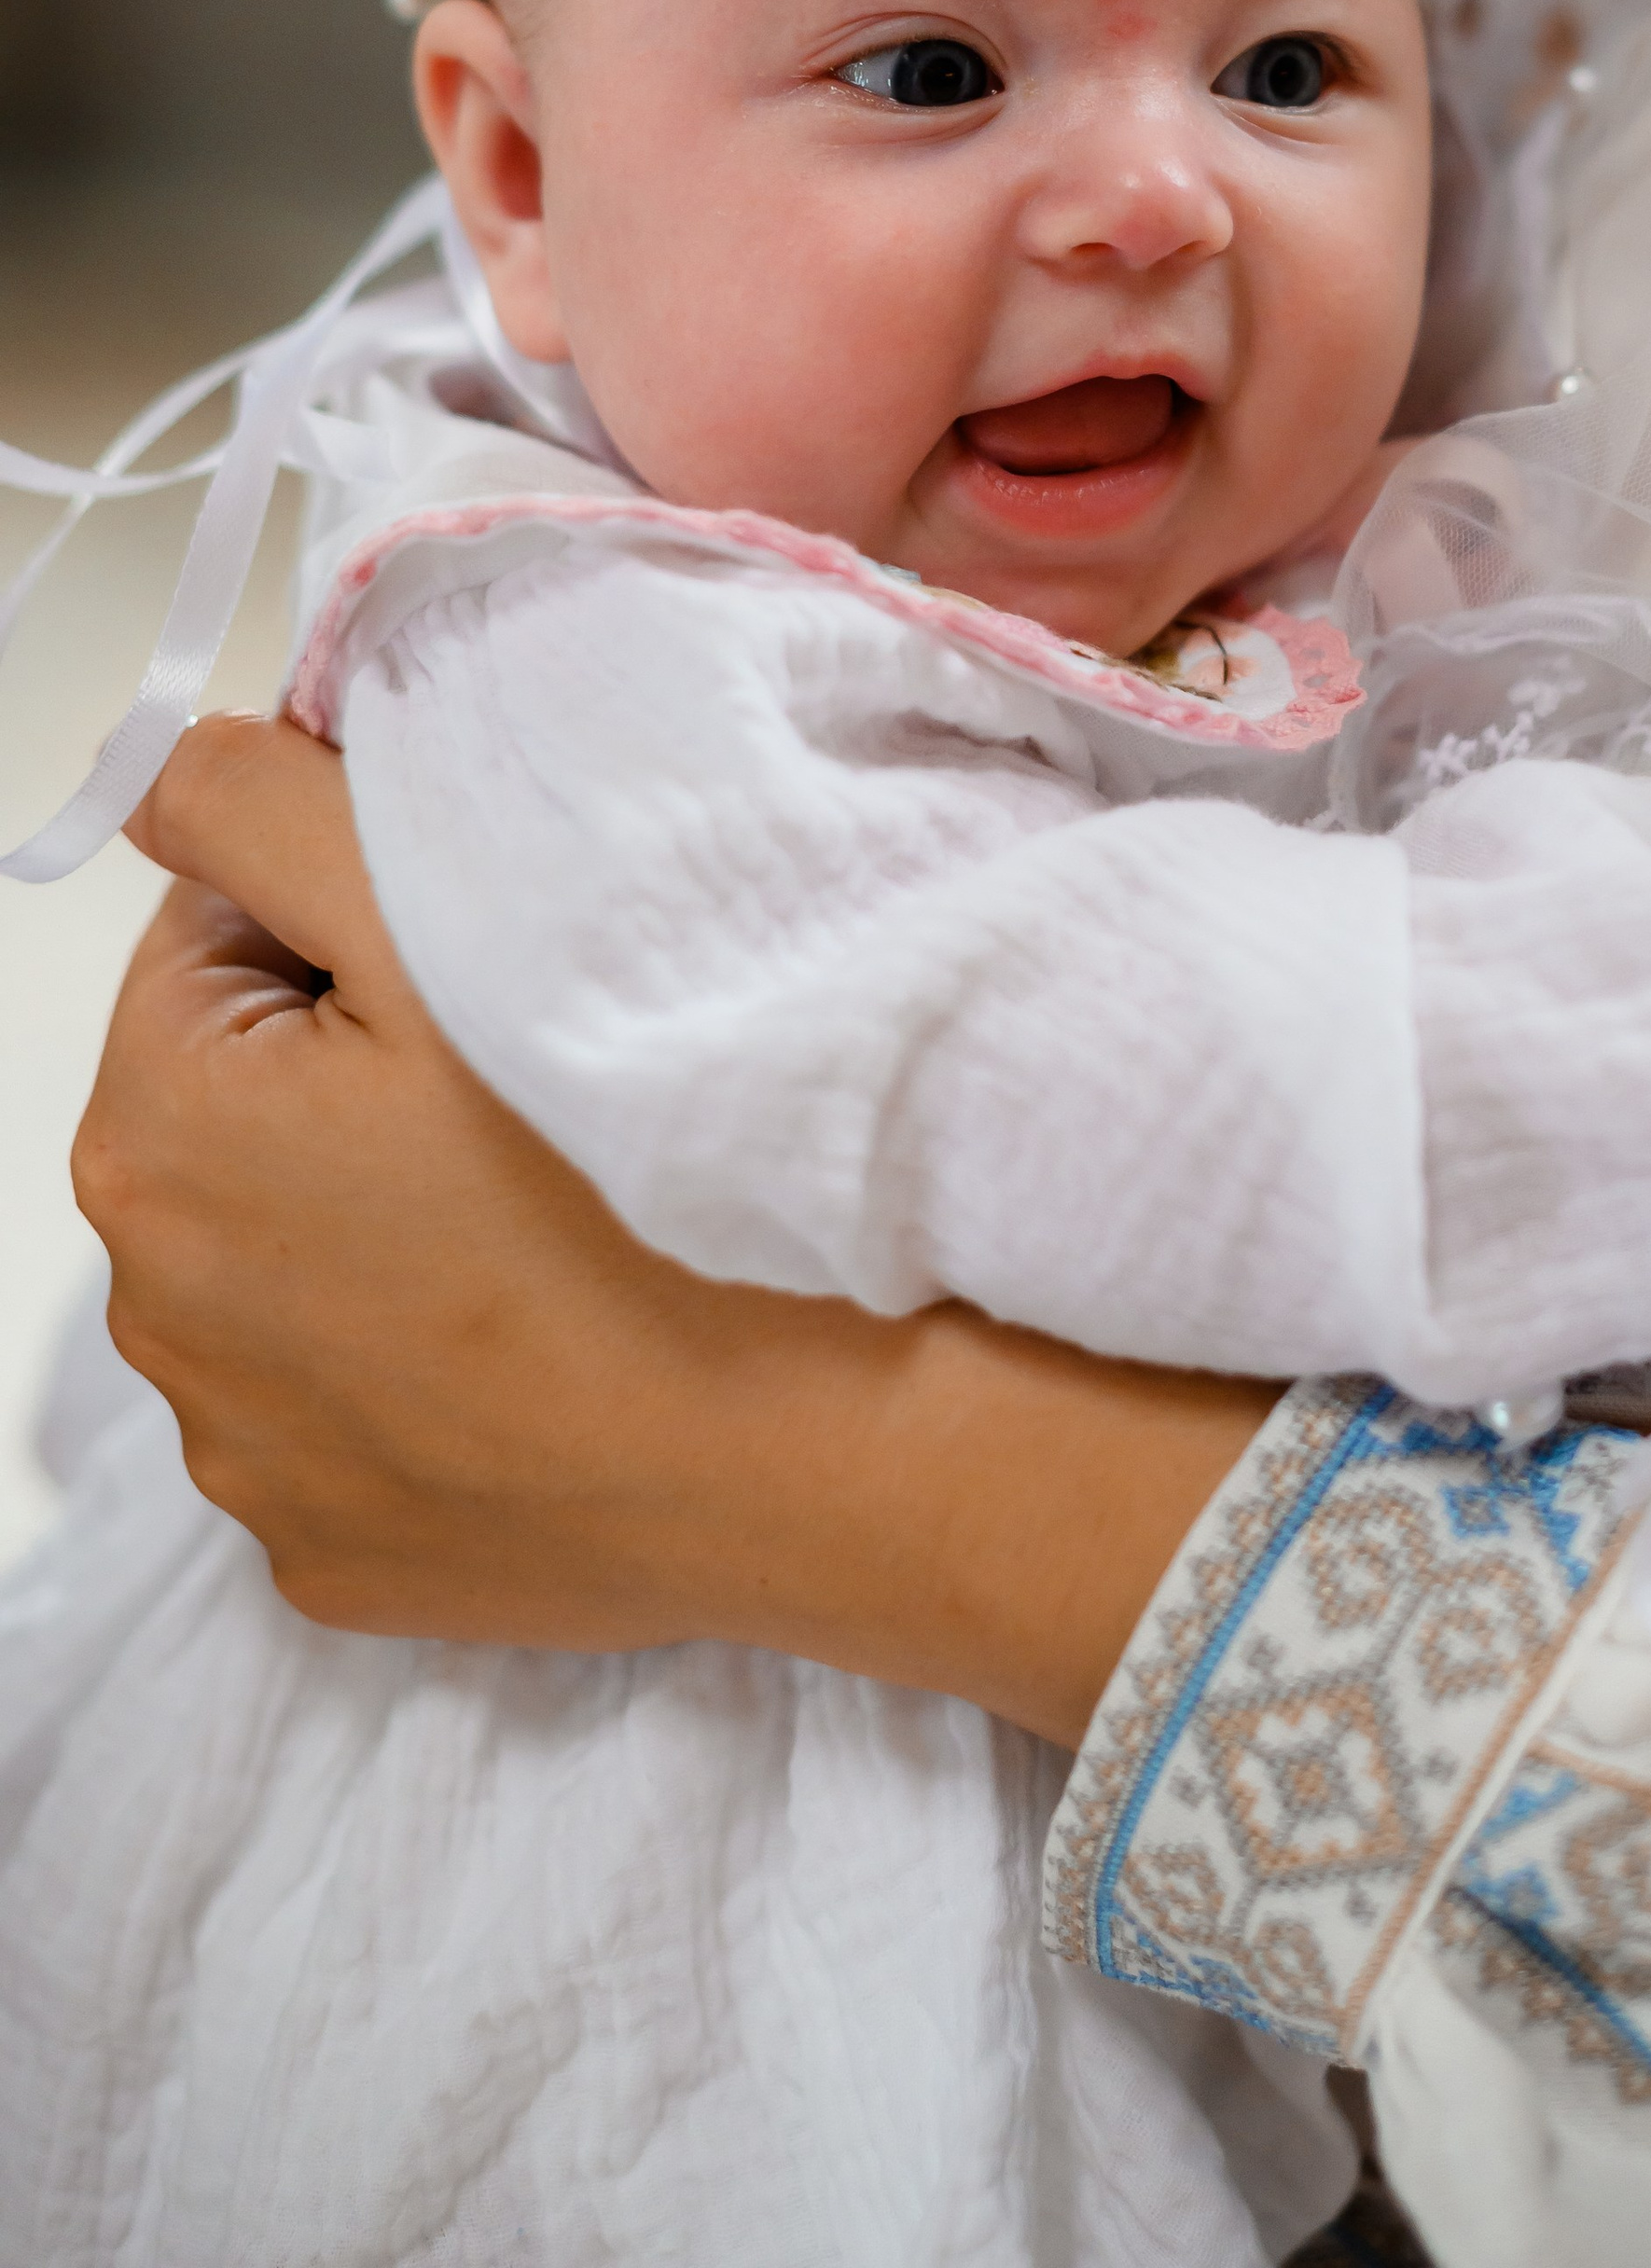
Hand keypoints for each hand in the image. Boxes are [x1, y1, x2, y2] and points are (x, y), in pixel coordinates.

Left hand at [78, 714, 1265, 1733]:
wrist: (812, 1445)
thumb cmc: (641, 1180)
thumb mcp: (440, 911)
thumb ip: (258, 808)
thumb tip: (171, 783)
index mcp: (156, 1139)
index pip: (208, 938)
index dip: (350, 921)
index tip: (485, 961)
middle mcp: (164, 1317)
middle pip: (247, 1107)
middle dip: (358, 1074)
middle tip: (542, 1079)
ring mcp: (250, 1456)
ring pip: (302, 1257)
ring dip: (393, 1217)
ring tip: (560, 1210)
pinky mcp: (338, 1549)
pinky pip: (359, 1402)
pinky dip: (434, 1359)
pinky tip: (553, 1332)